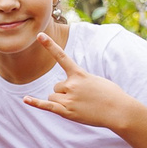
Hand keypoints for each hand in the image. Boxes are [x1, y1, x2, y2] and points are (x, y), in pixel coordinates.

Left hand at [20, 35, 146, 131]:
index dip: (49, 45)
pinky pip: (47, 106)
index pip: (61, 57)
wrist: (121, 112)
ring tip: (80, 106)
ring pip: (53, 97)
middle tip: (83, 98)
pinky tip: (25, 99)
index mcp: (79, 74)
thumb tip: (66, 88)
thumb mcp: (96, 80)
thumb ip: (80, 80)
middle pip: (56, 87)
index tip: (39, 35)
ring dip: (62, 102)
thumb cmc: (112, 95)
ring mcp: (69, 98)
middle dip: (66, 93)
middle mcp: (71, 85)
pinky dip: (36, 103)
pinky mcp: (67, 112)